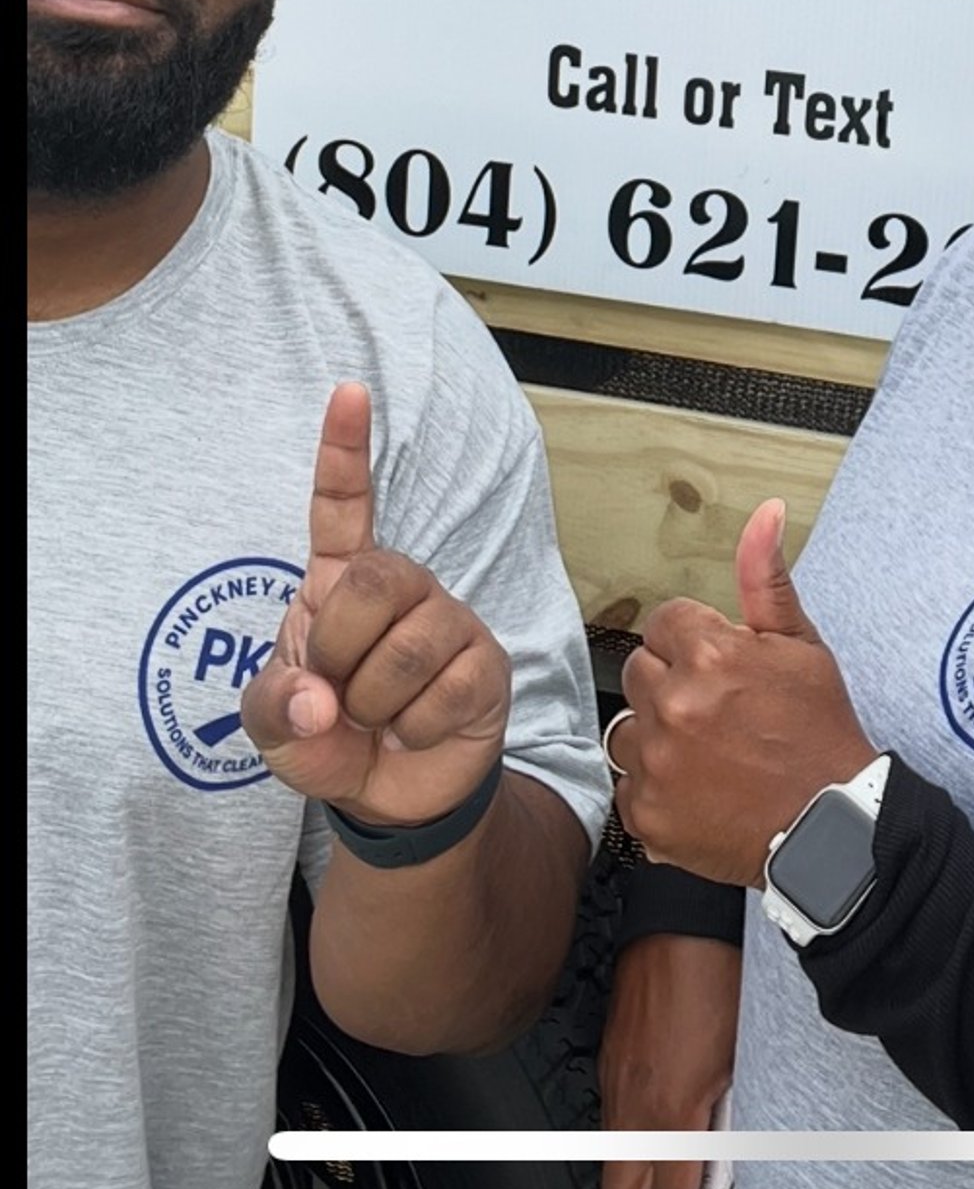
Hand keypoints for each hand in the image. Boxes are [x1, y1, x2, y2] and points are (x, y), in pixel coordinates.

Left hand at [242, 381, 509, 824]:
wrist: (388, 796)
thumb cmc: (328, 737)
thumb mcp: (275, 726)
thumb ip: (274, 705)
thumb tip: (320, 699)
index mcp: (340, 583)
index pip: (342, 507)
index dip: (345, 450)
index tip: (349, 391)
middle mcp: (400, 588)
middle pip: (375, 580)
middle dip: (341, 649)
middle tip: (337, 692)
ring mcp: (448, 621)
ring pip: (408, 646)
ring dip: (375, 703)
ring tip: (378, 718)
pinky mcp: (485, 664)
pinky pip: (445, 689)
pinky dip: (414, 728)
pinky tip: (414, 730)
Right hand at [599, 933, 739, 1188]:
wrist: (681, 919)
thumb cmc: (717, 975)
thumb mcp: (740, 1058)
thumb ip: (726, 1117)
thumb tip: (723, 1151)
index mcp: (672, 1113)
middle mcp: (634, 1105)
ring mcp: (614, 1081)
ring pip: (610, 1158)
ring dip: (630, 1180)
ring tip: (655, 1187)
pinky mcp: (608, 1059)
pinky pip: (608, 1117)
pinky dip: (624, 1139)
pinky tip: (646, 1135)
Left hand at [609, 499, 875, 884]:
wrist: (828, 826)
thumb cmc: (818, 733)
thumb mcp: (801, 645)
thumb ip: (766, 579)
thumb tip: (764, 515)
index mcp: (709, 655)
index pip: (665, 623)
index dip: (695, 643)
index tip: (721, 670)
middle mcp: (675, 706)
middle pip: (640, 671)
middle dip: (672, 684)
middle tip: (717, 712)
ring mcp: (657, 764)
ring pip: (626, 729)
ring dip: (656, 736)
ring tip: (703, 752)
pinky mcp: (648, 815)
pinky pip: (627, 787)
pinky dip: (654, 789)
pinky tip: (695, 789)